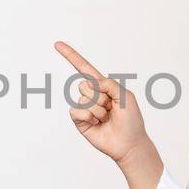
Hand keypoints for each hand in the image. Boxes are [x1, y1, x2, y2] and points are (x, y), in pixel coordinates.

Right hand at [54, 41, 152, 164]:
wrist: (128, 144)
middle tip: (111, 109)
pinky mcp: (80, 121)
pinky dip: (87, 116)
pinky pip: (76, 111)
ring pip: (83, 99)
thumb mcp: (126, 97)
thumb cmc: (131, 121)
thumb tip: (92, 82)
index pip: (84, 68)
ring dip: (98, 109)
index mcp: (103, 86)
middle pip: (85, 85)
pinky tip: (97, 123)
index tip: (57, 44)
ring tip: (106, 118)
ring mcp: (85, 108)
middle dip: (101, 97)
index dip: (71, 56)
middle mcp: (92, 95)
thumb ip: (110, 84)